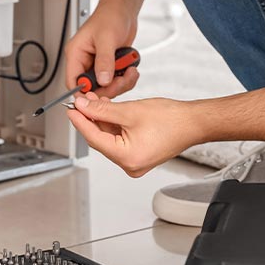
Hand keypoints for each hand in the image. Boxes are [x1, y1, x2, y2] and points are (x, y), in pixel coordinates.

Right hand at [65, 3, 138, 97]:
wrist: (124, 10)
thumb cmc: (110, 16)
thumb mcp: (106, 38)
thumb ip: (104, 61)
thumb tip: (103, 81)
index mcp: (76, 54)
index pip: (73, 82)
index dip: (85, 92)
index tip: (101, 93)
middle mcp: (85, 62)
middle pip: (92, 88)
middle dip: (109, 87)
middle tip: (121, 79)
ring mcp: (98, 65)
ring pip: (106, 87)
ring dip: (121, 82)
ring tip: (129, 70)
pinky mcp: (110, 66)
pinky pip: (116, 81)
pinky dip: (126, 78)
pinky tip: (131, 68)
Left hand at [67, 93, 201, 176]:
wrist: (194, 123)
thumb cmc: (171, 120)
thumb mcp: (130, 111)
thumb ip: (102, 110)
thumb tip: (83, 106)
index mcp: (127, 158)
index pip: (93, 138)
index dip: (79, 121)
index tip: (70, 108)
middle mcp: (130, 164)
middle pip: (100, 138)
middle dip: (91, 117)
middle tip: (82, 100)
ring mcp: (134, 161)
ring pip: (109, 137)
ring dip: (101, 119)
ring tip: (95, 100)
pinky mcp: (139, 154)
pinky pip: (119, 138)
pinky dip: (112, 124)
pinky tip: (107, 109)